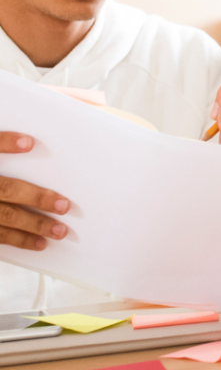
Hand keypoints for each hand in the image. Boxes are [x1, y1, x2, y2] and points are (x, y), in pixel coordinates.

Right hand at [0, 132, 70, 249]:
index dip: (4, 142)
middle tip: (65, 206)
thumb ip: (5, 138)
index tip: (29, 142)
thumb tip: (49, 125)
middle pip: (4, 188)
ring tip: (58, 232)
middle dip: (35, 198)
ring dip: (30, 227)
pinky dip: (15, 240)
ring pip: (1, 218)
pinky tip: (36, 244)